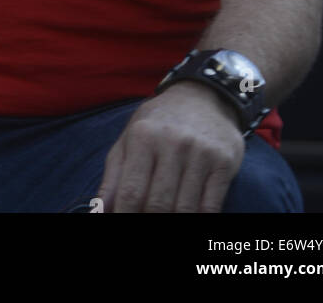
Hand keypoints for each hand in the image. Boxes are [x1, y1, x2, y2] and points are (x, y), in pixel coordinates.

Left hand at [96, 83, 244, 211]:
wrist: (203, 96)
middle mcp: (172, 143)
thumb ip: (113, 176)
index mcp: (143, 137)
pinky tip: (189, 218)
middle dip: (149, 222)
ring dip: (173, 223)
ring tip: (166, 222)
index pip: (130, 192)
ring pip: (184, 209)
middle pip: (157, 205)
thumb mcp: (130, 139)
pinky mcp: (223, 163)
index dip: (124, 217)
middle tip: (146, 225)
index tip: (123, 227)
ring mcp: (200, 154)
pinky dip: (198, 220)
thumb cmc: (159, 123)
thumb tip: (98, 213)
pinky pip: (210, 206)